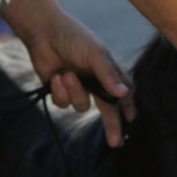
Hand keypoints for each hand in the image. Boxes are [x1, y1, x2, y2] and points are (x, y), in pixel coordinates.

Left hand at [0, 0, 135, 147]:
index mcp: (108, 71)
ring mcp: (78, 87)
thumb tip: (124, 94)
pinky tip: (56, 77)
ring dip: (74, 93)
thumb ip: (109, 75)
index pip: (124, 93)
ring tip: (66, 74)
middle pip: (107, 109)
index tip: (132, 121)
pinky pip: (63, 103)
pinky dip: (60, 92)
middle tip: (115, 143)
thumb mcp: (96, 54)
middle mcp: (95, 81)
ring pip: (81, 106)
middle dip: (111, 126)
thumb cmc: (75, 38)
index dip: (129, 107)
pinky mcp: (60, 91)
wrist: (44, 33)